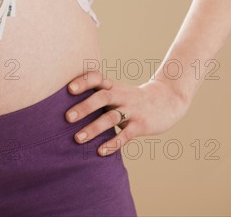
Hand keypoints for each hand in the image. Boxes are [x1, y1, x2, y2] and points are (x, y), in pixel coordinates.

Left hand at [65, 72, 190, 155]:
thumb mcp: (115, 90)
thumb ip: (95, 95)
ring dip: (94, 128)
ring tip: (78, 139)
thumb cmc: (130, 98)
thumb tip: (62, 106)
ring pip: (112, 118)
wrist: (167, 100)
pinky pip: (126, 135)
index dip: (84, 82)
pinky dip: (113, 143)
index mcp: (112, 86)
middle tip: (67, 118)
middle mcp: (121, 96)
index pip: (97, 79)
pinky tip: (100, 151)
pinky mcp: (141, 125)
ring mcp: (132, 110)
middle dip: (84, 107)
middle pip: (102, 97)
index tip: (69, 89)